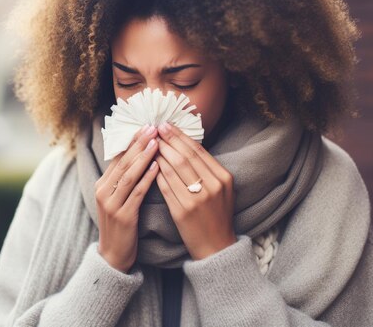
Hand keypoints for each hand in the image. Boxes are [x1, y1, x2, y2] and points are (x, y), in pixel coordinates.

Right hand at [95, 124, 159, 272]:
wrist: (114, 256)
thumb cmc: (121, 225)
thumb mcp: (118, 199)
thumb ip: (125, 179)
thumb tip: (140, 154)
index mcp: (102, 185)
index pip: (117, 157)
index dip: (132, 140)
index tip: (146, 126)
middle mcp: (103, 191)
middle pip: (123, 162)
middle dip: (139, 143)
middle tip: (153, 127)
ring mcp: (111, 204)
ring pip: (129, 174)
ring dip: (143, 156)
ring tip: (156, 142)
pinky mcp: (123, 216)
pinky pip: (136, 192)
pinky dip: (147, 178)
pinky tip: (157, 167)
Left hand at [154, 121, 236, 260]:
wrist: (217, 248)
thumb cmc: (216, 215)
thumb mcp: (221, 190)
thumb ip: (208, 169)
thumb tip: (184, 144)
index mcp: (223, 178)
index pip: (198, 151)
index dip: (180, 136)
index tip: (166, 125)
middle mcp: (212, 186)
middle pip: (185, 156)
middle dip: (168, 140)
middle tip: (155, 128)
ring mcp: (197, 199)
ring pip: (174, 169)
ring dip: (159, 153)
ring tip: (149, 143)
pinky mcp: (183, 211)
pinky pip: (166, 186)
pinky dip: (156, 173)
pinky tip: (149, 164)